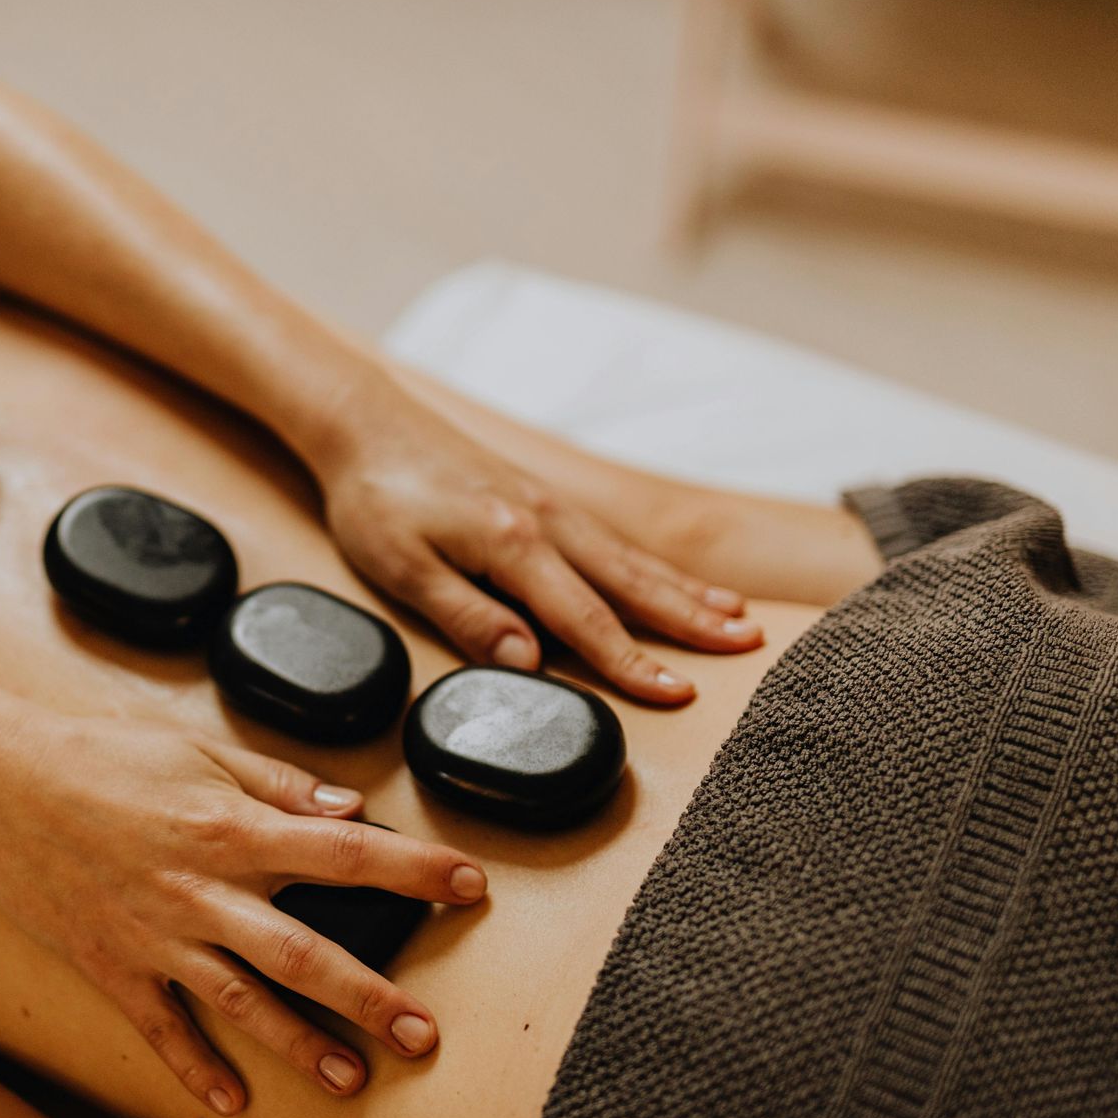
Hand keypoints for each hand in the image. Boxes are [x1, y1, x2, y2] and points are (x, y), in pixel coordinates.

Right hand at [0, 704, 486, 1114]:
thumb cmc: (100, 756)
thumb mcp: (197, 749)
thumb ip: (278, 782)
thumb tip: (350, 808)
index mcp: (231, 826)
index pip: (344, 851)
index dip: (414, 869)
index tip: (470, 885)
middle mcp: (201, 889)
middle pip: (303, 950)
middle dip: (370, 996)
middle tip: (425, 1033)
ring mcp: (155, 935)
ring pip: (242, 1001)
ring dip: (300, 1044)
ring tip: (353, 1080)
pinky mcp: (111, 965)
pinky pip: (162, 1027)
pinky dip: (195, 1068)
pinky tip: (233, 1101)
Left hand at [313, 384, 760, 702]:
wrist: (368, 424)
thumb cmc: (376, 498)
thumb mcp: (402, 567)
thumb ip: (468, 616)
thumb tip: (529, 664)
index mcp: (512, 543)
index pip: (584, 617)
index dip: (631, 663)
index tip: (677, 693)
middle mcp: (545, 522)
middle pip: (631, 583)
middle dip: (692, 620)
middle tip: (750, 648)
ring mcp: (550, 507)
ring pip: (630, 558)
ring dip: (686, 591)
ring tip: (738, 618)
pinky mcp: (542, 500)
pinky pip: (612, 540)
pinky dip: (652, 565)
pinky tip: (674, 581)